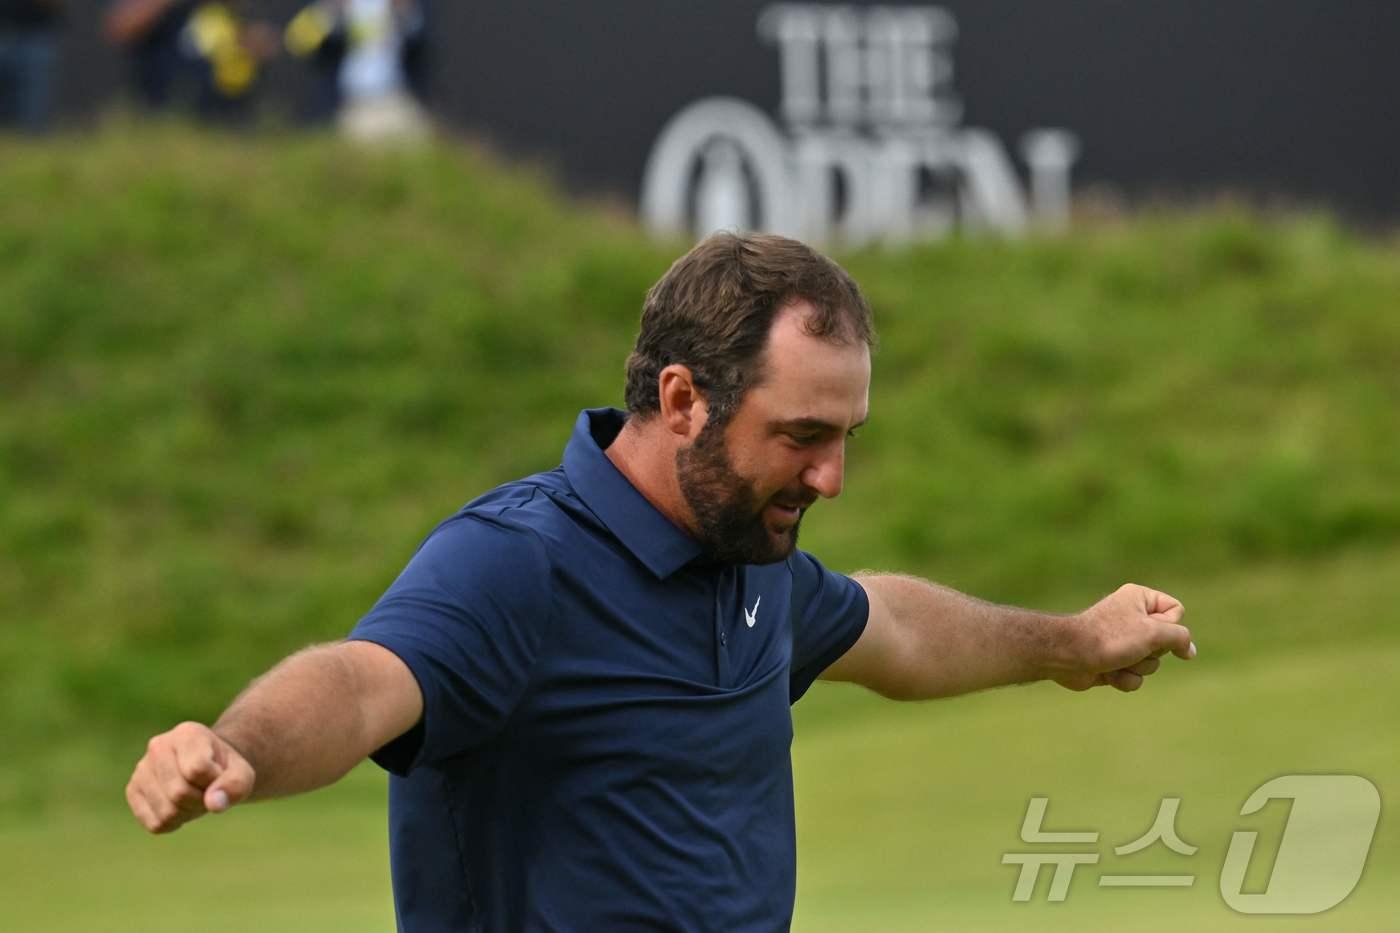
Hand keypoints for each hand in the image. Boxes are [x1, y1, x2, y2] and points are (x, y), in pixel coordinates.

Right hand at [125, 721, 254, 832]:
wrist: (206, 769)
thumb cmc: (224, 769)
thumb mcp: (241, 773)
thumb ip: (236, 785)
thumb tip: (214, 804)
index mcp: (187, 733)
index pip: (198, 770)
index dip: (214, 782)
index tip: (218, 775)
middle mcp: (158, 746)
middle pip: (179, 793)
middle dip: (201, 801)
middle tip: (206, 791)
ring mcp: (141, 769)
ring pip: (167, 811)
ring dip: (187, 813)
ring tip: (193, 795)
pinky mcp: (132, 790)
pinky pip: (155, 823)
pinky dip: (173, 823)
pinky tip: (178, 805)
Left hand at [1053, 584, 1193, 692]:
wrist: (1068, 657)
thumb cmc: (1109, 638)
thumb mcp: (1153, 632)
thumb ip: (1179, 637)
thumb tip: (1190, 650)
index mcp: (1139, 598)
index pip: (1176, 611)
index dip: (1169, 627)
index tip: (1149, 630)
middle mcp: (1131, 617)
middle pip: (1166, 641)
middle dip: (1152, 652)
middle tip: (1131, 647)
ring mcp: (1122, 641)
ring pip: (1152, 663)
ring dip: (1137, 667)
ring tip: (1116, 661)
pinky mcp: (1114, 662)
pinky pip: (1135, 676)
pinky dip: (1124, 679)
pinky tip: (1108, 674)